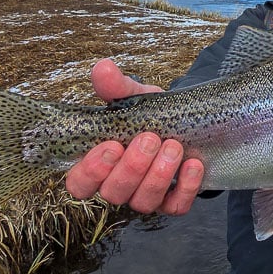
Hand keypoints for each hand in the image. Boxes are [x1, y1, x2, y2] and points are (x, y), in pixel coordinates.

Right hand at [64, 59, 204, 215]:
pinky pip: (176, 206)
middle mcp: (120, 185)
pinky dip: (186, 187)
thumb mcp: (134, 98)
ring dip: (158, 175)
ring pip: (143, 202)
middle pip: (113, 193)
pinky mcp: (174, 202)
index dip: (91, 170)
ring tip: (173, 147)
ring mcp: (146, 196)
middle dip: (131, 167)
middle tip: (150, 138)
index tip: (111, 144)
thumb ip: (116, 87)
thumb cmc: (149, 115)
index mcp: (100, 164)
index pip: (79, 183)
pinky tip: (193, 164)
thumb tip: (102, 68)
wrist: (187, 121)